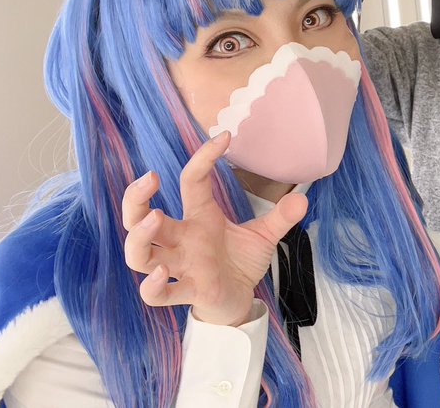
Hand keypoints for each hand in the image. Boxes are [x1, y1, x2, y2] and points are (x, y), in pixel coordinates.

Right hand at [121, 132, 308, 326]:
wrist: (238, 301)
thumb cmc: (239, 263)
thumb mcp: (263, 236)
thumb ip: (280, 217)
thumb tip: (303, 198)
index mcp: (200, 218)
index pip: (190, 181)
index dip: (203, 158)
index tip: (225, 138)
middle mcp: (182, 240)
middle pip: (140, 218)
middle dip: (136, 198)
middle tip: (150, 178)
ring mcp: (181, 267)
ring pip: (140, 255)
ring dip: (140, 238)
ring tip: (155, 218)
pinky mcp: (187, 292)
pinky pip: (155, 295)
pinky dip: (152, 287)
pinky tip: (161, 275)